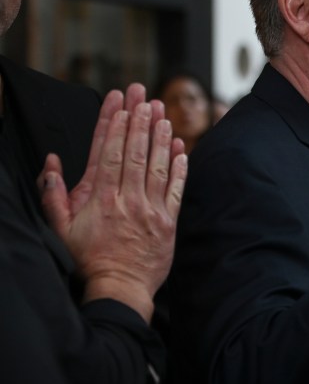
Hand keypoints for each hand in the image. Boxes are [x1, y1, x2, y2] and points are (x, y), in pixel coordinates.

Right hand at [40, 85, 187, 321]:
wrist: (119, 288)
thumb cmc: (88, 259)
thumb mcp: (60, 229)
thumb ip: (54, 195)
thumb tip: (50, 163)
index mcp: (100, 198)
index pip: (107, 153)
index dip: (115, 125)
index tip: (120, 103)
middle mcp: (127, 199)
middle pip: (133, 152)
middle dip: (139, 120)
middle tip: (144, 95)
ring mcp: (150, 209)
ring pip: (156, 165)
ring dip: (160, 137)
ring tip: (163, 112)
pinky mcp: (168, 221)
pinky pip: (176, 189)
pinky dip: (180, 166)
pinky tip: (182, 146)